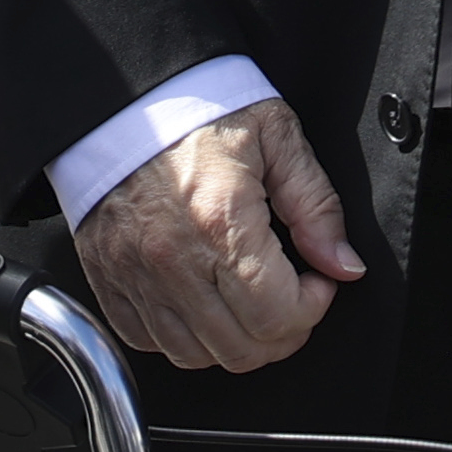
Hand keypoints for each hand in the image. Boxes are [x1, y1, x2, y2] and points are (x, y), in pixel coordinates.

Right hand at [76, 97, 361, 372]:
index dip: (313, 308)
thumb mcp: (276, 135)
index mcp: (220, 220)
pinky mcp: (107, 280)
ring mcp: (134, 275)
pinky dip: (183, 337)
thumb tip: (344, 265)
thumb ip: (316, 205)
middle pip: (241, 350)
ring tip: (249, 302)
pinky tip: (203, 302)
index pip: (278, 317)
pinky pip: (148, 342)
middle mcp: (172, 259)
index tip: (317, 280)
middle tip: (292, 296)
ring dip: (235, 341)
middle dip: (282, 333)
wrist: (122, 95)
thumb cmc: (198, 107)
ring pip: (196, 357)